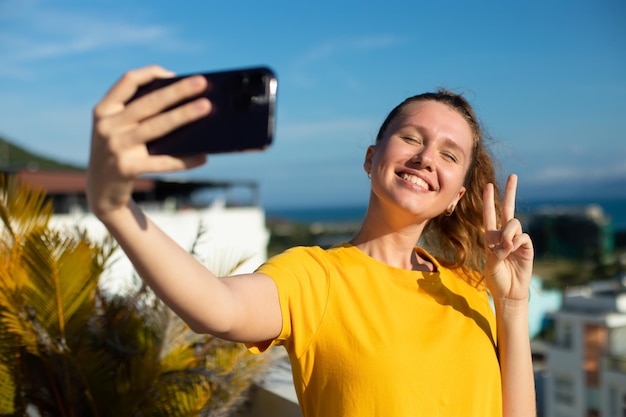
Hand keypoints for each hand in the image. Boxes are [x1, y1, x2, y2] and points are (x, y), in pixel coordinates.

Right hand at [86, 65, 210, 218]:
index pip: (127, 81)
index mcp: (104, 110)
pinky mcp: (126, 169)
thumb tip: (183, 103)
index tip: (174, 74)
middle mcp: (106, 126)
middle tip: (202, 83)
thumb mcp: (119, 130)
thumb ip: (137, 115)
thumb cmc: (119, 152)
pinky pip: (162, 162)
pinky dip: (184, 160)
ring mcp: (115, 147)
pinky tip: (203, 157)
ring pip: (157, 127)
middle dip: (177, 91)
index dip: (151, 74)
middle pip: (148, 103)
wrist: (101, 191)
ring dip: (184, 115)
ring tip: (206, 108)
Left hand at [482, 174, 533, 301]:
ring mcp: (516, 239)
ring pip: (513, 223)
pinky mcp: (527, 246)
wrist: (509, 292)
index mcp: (491, 237)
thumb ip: (498, 251)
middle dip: (510, 192)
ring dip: (508, 233)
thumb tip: (510, 241)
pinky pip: (522, 236)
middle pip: (507, 209)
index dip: (489, 200)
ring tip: (506, 247)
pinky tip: (513, 250)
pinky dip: (516, 242)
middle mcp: (504, 235)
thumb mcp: (491, 264)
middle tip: (513, 175)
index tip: (488, 186)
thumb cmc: (496, 279)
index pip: (489, 214)